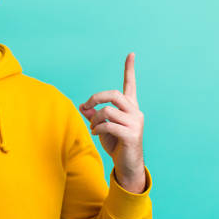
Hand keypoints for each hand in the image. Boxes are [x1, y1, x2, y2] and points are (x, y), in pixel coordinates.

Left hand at [79, 53, 145, 192]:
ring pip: (108, 111)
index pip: (130, 85)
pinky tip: (96, 133)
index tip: (131, 54)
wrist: (127, 165)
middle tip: (87, 106)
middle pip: (113, 94)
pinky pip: (108, 125)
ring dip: (94, 119)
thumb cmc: (116, 144)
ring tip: (93, 127)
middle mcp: (135, 112)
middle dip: (96, 98)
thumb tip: (83, 106)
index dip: (130, 69)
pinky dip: (97, 128)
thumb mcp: (102, 127)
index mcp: (130, 107)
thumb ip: (94, 115)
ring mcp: (135, 123)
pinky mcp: (131, 135)